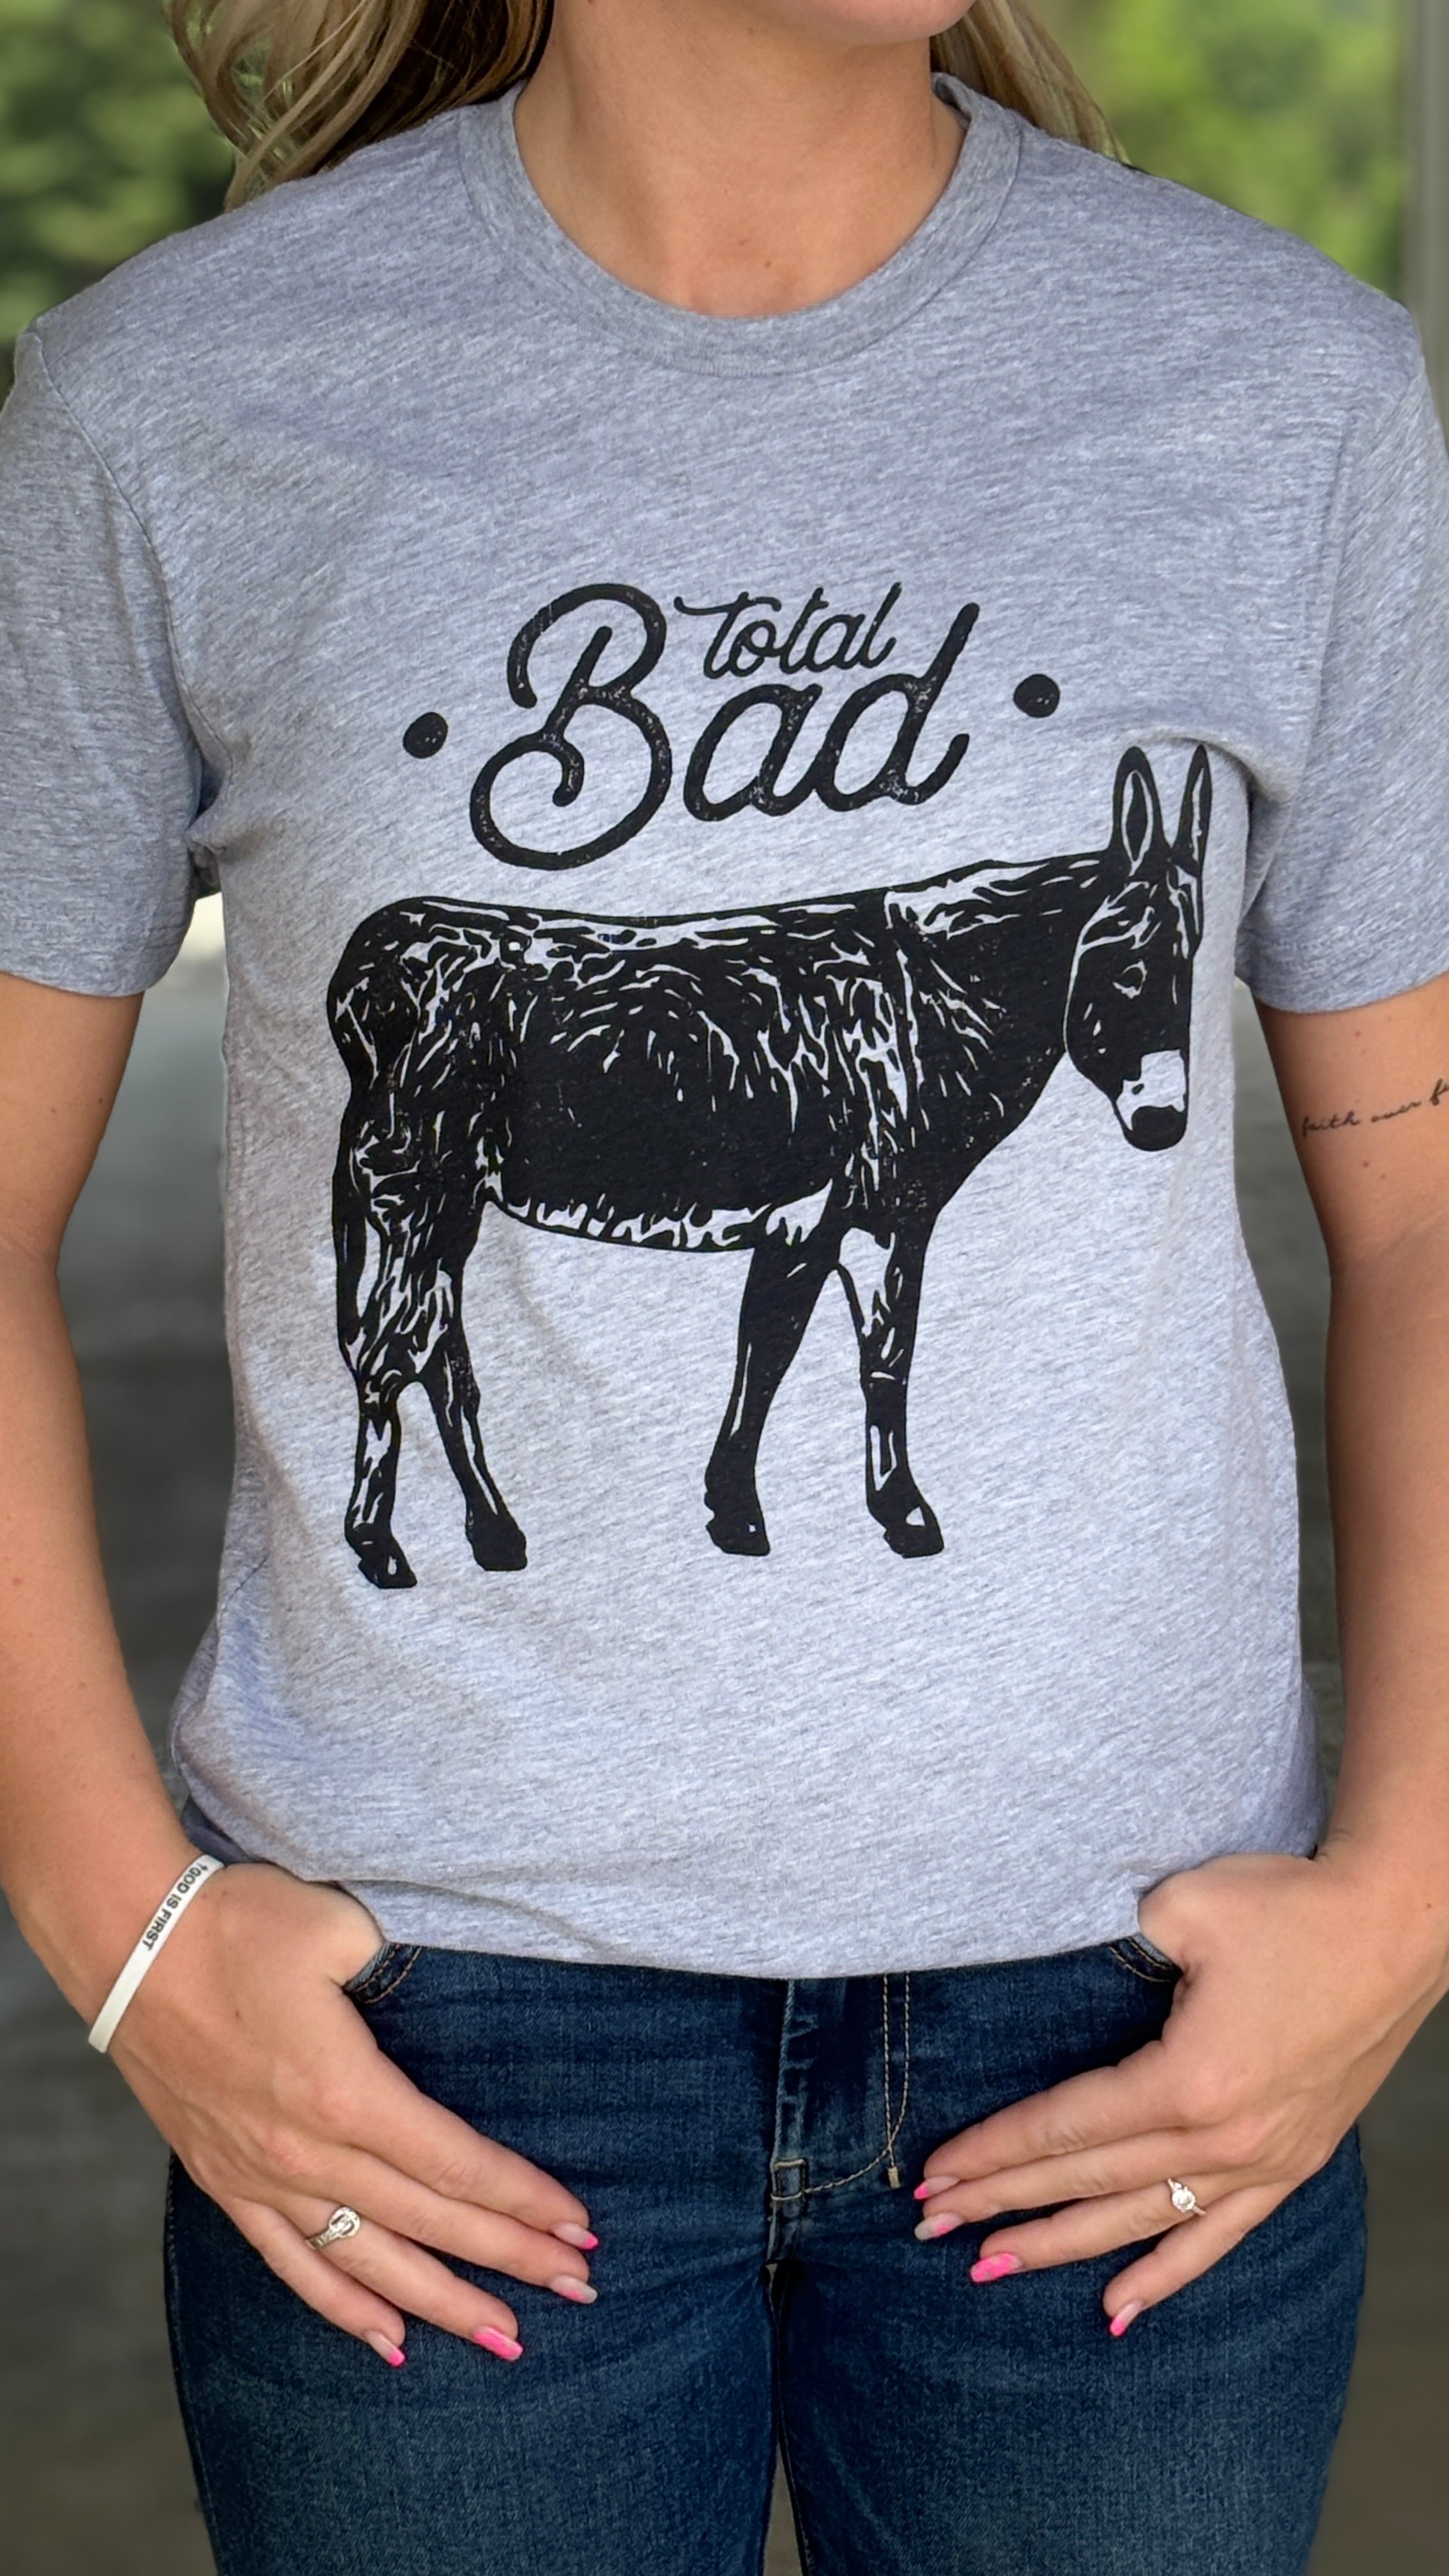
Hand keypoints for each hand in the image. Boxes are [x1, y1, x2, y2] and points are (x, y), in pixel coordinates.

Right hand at [108, 1862, 596, 2366]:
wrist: (129, 1943)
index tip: (577, 2223)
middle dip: (511, 2258)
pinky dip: (344, 2308)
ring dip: (442, 2303)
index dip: (522, 2198)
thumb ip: (403, 1967)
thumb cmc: (241, 1923)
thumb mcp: (340, 1928)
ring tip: (505, 2338)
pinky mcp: (225, 2181)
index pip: (456, 2163)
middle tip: (579, 2285)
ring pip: (369, 2262)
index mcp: (345, 2090)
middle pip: (430, 2221)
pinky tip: (389, 2342)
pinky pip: (292, 2265)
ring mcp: (262, 2176)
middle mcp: (306, 2151)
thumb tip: (449, 1994)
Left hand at [913, 1846, 1448, 2331]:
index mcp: (1188, 2080)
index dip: (994, 2151)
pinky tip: (1116, 2312)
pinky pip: (1216, 2238)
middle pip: (1088, 2182)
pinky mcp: (1291, 2163)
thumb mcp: (1186, 1905)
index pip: (1065, 2128)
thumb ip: (1115, 1938)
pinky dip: (1164, 2276)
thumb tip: (1067, 1960)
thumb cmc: (1290, 1907)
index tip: (934, 2175)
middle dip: (1002, 2205)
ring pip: (1140, 2221)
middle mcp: (1222, 2139)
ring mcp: (1261, 2161)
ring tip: (991, 2267)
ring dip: (1062, 2247)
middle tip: (930, 2228)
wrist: (1395, 1928)